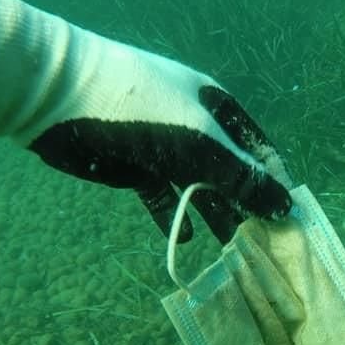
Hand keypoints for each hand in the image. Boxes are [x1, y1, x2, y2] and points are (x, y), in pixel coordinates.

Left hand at [0, 0, 291, 242]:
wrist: (58, 95)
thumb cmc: (138, 109)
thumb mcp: (199, 143)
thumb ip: (241, 177)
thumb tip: (287, 204)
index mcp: (216, 108)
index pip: (258, 148)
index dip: (274, 181)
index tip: (285, 219)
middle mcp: (194, 125)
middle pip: (229, 171)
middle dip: (244, 204)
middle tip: (258, 243)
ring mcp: (163, 146)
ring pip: (197, 186)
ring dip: (213, 215)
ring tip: (228, 249)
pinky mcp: (134, 165)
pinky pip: (162, 195)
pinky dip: (172, 216)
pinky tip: (181, 239)